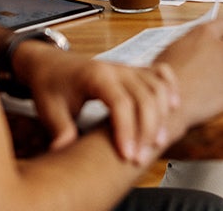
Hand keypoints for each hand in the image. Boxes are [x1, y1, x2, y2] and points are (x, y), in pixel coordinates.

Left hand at [14, 42, 179, 163]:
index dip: (126, 130)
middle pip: (144, 96)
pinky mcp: (133, 70)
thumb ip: (59, 129)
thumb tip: (63, 150)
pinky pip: (160, 73)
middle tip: (140, 158)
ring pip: (157, 87)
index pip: (120, 103)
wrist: (51, 64)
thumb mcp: (48, 109)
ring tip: (158, 142)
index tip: (126, 155)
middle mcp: (116, 68)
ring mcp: (127, 67)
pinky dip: (171, 88)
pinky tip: (173, 107)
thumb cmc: (51, 87)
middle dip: (147, 129)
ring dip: (162, 115)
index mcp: (95, 76)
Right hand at [154, 19, 222, 134]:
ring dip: (221, 77)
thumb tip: (188, 51)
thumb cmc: (161, 80)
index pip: (222, 25)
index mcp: (203, 34)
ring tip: (202, 90)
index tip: (217, 40)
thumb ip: (185, 47)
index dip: (220, 33)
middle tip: (200, 74)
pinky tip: (214, 99)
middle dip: (215, 61)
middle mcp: (221, 47)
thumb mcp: (168, 52)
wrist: (169, 103)